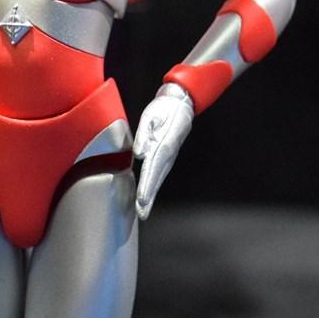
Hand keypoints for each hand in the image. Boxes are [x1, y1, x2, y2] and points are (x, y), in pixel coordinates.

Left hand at [133, 88, 192, 219]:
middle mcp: (166, 155)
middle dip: (148, 197)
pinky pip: (157, 175)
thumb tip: (139, 153)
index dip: (147, 185)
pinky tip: (146, 198)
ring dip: (150, 196)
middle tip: (142, 213)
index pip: (153, 168)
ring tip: (143, 212)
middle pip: (156, 179)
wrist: (179, 104)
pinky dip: (151, 188)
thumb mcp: (151, 116)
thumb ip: (144, 134)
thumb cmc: (163, 109)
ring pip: (157, 180)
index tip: (142, 198)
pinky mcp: (165, 158)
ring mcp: (167, 158)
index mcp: (163, 145)